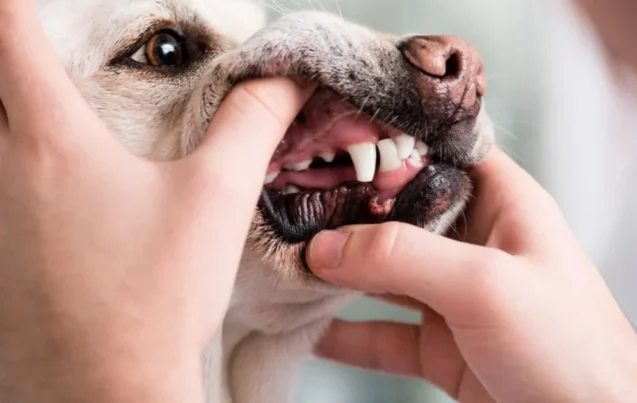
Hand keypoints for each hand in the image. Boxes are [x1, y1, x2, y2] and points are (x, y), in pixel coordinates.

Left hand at [0, 3, 311, 401]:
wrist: (111, 389)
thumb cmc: (157, 296)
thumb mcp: (218, 198)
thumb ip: (251, 122)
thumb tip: (284, 77)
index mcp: (51, 142)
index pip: (9, 34)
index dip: (19, 3)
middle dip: (13, 54)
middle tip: (39, 46)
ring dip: (11, 111)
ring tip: (46, 107)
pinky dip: (13, 160)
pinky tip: (57, 192)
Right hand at [306, 147, 636, 401]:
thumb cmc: (572, 347)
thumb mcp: (485, 285)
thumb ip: (403, 257)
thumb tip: (325, 247)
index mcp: (503, 204)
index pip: (440, 152)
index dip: (390, 140)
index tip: (332, 134)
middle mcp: (477, 244)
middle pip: (400, 213)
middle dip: (348, 210)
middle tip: (289, 201)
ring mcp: (457, 297)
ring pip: (384, 274)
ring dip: (339, 272)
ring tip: (286, 262)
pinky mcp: (444, 347)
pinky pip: (383, 333)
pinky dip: (346, 333)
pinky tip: (309, 330)